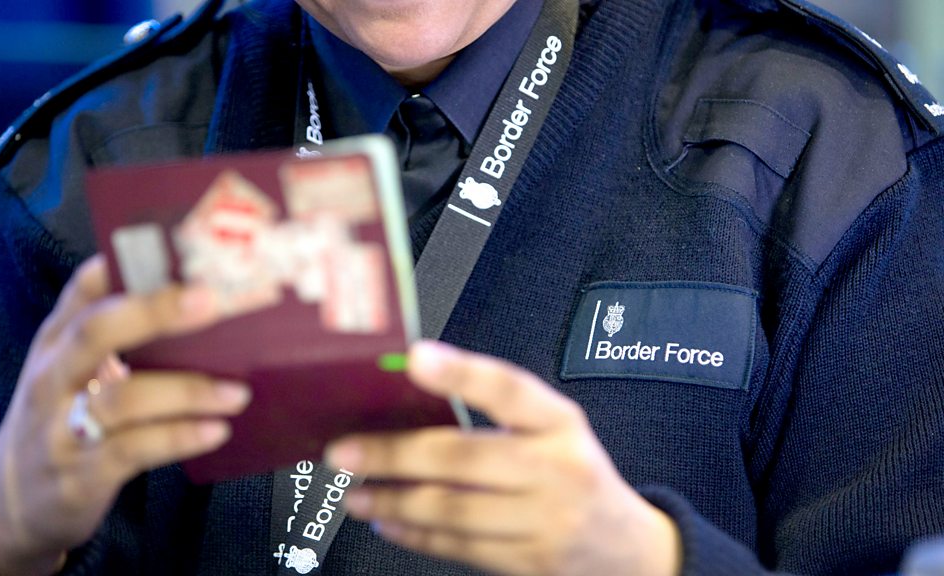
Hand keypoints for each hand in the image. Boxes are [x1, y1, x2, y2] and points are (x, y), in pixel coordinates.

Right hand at [0, 255, 251, 575]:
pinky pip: (135, 450)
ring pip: (124, 398)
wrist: (9, 504)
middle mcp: (54, 376)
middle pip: (96, 331)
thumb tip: (177, 286)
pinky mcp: (82, 474)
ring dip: (188, 391)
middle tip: (211, 300)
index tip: (176, 247)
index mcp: (56, 341)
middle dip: (155, 311)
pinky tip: (216, 429)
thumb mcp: (69, 368)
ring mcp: (63, 427)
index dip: (126, 264)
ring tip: (237, 391)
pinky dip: (179, 437)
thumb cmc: (60, 418)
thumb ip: (112, 330)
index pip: (84, 288)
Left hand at [326, 341, 681, 575]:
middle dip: (395, 454)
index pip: (510, 390)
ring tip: (356, 492)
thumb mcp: (554, 432)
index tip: (415, 357)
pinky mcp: (531, 562)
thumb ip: (497, 413)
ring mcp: (546, 521)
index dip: (461, 372)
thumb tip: (410, 397)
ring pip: (454, 509)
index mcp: (560, 423)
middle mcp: (556, 469)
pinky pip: (460, 548)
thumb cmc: (574, 474)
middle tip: (345, 451)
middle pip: (465, 458)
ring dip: (394, 500)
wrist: (630, 549)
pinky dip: (416, 534)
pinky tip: (389, 520)